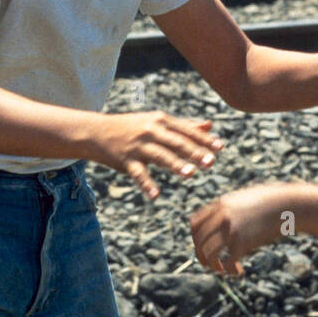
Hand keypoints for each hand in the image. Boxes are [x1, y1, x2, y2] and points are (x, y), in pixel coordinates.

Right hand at [95, 111, 223, 200]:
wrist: (97, 131)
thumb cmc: (132, 127)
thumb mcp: (157, 122)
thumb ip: (184, 126)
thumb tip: (210, 126)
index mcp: (161, 121)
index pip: (186, 131)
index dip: (203, 140)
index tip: (221, 148)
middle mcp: (151, 131)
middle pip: (176, 142)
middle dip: (194, 152)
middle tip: (211, 162)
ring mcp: (138, 146)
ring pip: (160, 156)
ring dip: (175, 165)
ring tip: (190, 174)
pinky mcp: (125, 160)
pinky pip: (138, 174)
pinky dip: (147, 184)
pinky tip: (156, 195)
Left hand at [190, 184, 289, 276]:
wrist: (290, 205)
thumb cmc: (272, 202)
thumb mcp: (246, 199)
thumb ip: (232, 209)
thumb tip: (225, 221)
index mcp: (221, 204)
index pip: (194, 224)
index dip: (195, 239)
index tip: (203, 246)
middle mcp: (222, 216)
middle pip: (198, 240)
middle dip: (201, 255)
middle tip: (210, 264)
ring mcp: (231, 229)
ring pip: (208, 253)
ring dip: (212, 265)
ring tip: (221, 270)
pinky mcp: (243, 242)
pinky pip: (227, 262)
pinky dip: (230, 270)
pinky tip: (239, 272)